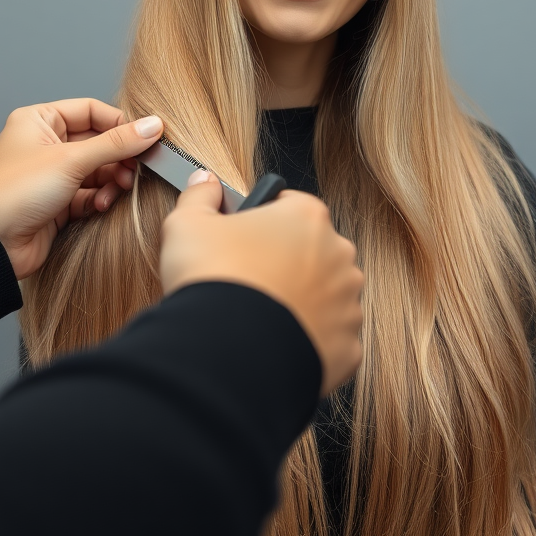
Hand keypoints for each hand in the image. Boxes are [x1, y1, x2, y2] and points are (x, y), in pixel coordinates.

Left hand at [0, 99, 162, 279]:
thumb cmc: (14, 192)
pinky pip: (90, 194)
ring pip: (98, 170)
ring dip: (111, 181)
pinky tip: (99, 206)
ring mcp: (52, 175)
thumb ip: (116, 143)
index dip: (120, 124)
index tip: (147, 136)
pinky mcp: (58, 203)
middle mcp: (45, 144)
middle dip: (119, 157)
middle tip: (136, 168)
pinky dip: (99, 199)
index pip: (91, 111)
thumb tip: (152, 126)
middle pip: (99, 142)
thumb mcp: (71, 160)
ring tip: (118, 189)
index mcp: (40, 121)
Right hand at [160, 172, 363, 395]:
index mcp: (308, 217)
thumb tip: (204, 184)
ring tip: (259, 316)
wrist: (226, 351)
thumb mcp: (188, 224)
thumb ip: (200, 197)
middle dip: (287, 263)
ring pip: (326, 297)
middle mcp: (339, 256)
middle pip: (313, 252)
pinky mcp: (348, 348)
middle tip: (249, 280)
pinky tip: (275, 343)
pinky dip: (308, 342)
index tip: (244, 237)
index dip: (264, 220)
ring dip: (302, 302)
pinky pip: (329, 340)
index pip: (291, 206)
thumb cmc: (213, 279)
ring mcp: (348, 304)